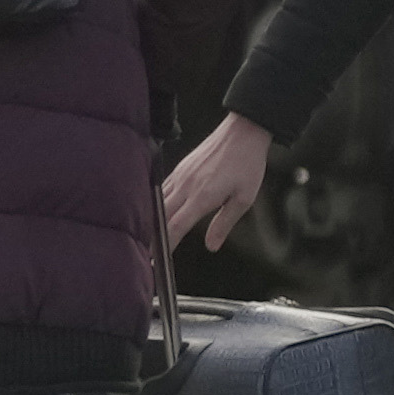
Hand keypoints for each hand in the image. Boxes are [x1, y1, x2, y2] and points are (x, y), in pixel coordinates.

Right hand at [156, 115, 271, 251]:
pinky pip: (162, 189)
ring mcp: (180, 176)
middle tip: (145, 257)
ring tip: (146, 240)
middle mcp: (186, 187)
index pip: (176, 227)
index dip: (164, 246)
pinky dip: (156, 204)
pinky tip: (155, 213)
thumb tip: (211, 246)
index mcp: (202, 197)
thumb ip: (224, 224)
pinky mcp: (179, 168)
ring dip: (150, 222)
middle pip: (160, 217)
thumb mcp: (244, 199)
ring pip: (157, 203)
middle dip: (151, 238)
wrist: (243, 132)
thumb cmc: (247, 164)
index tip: (157, 262)